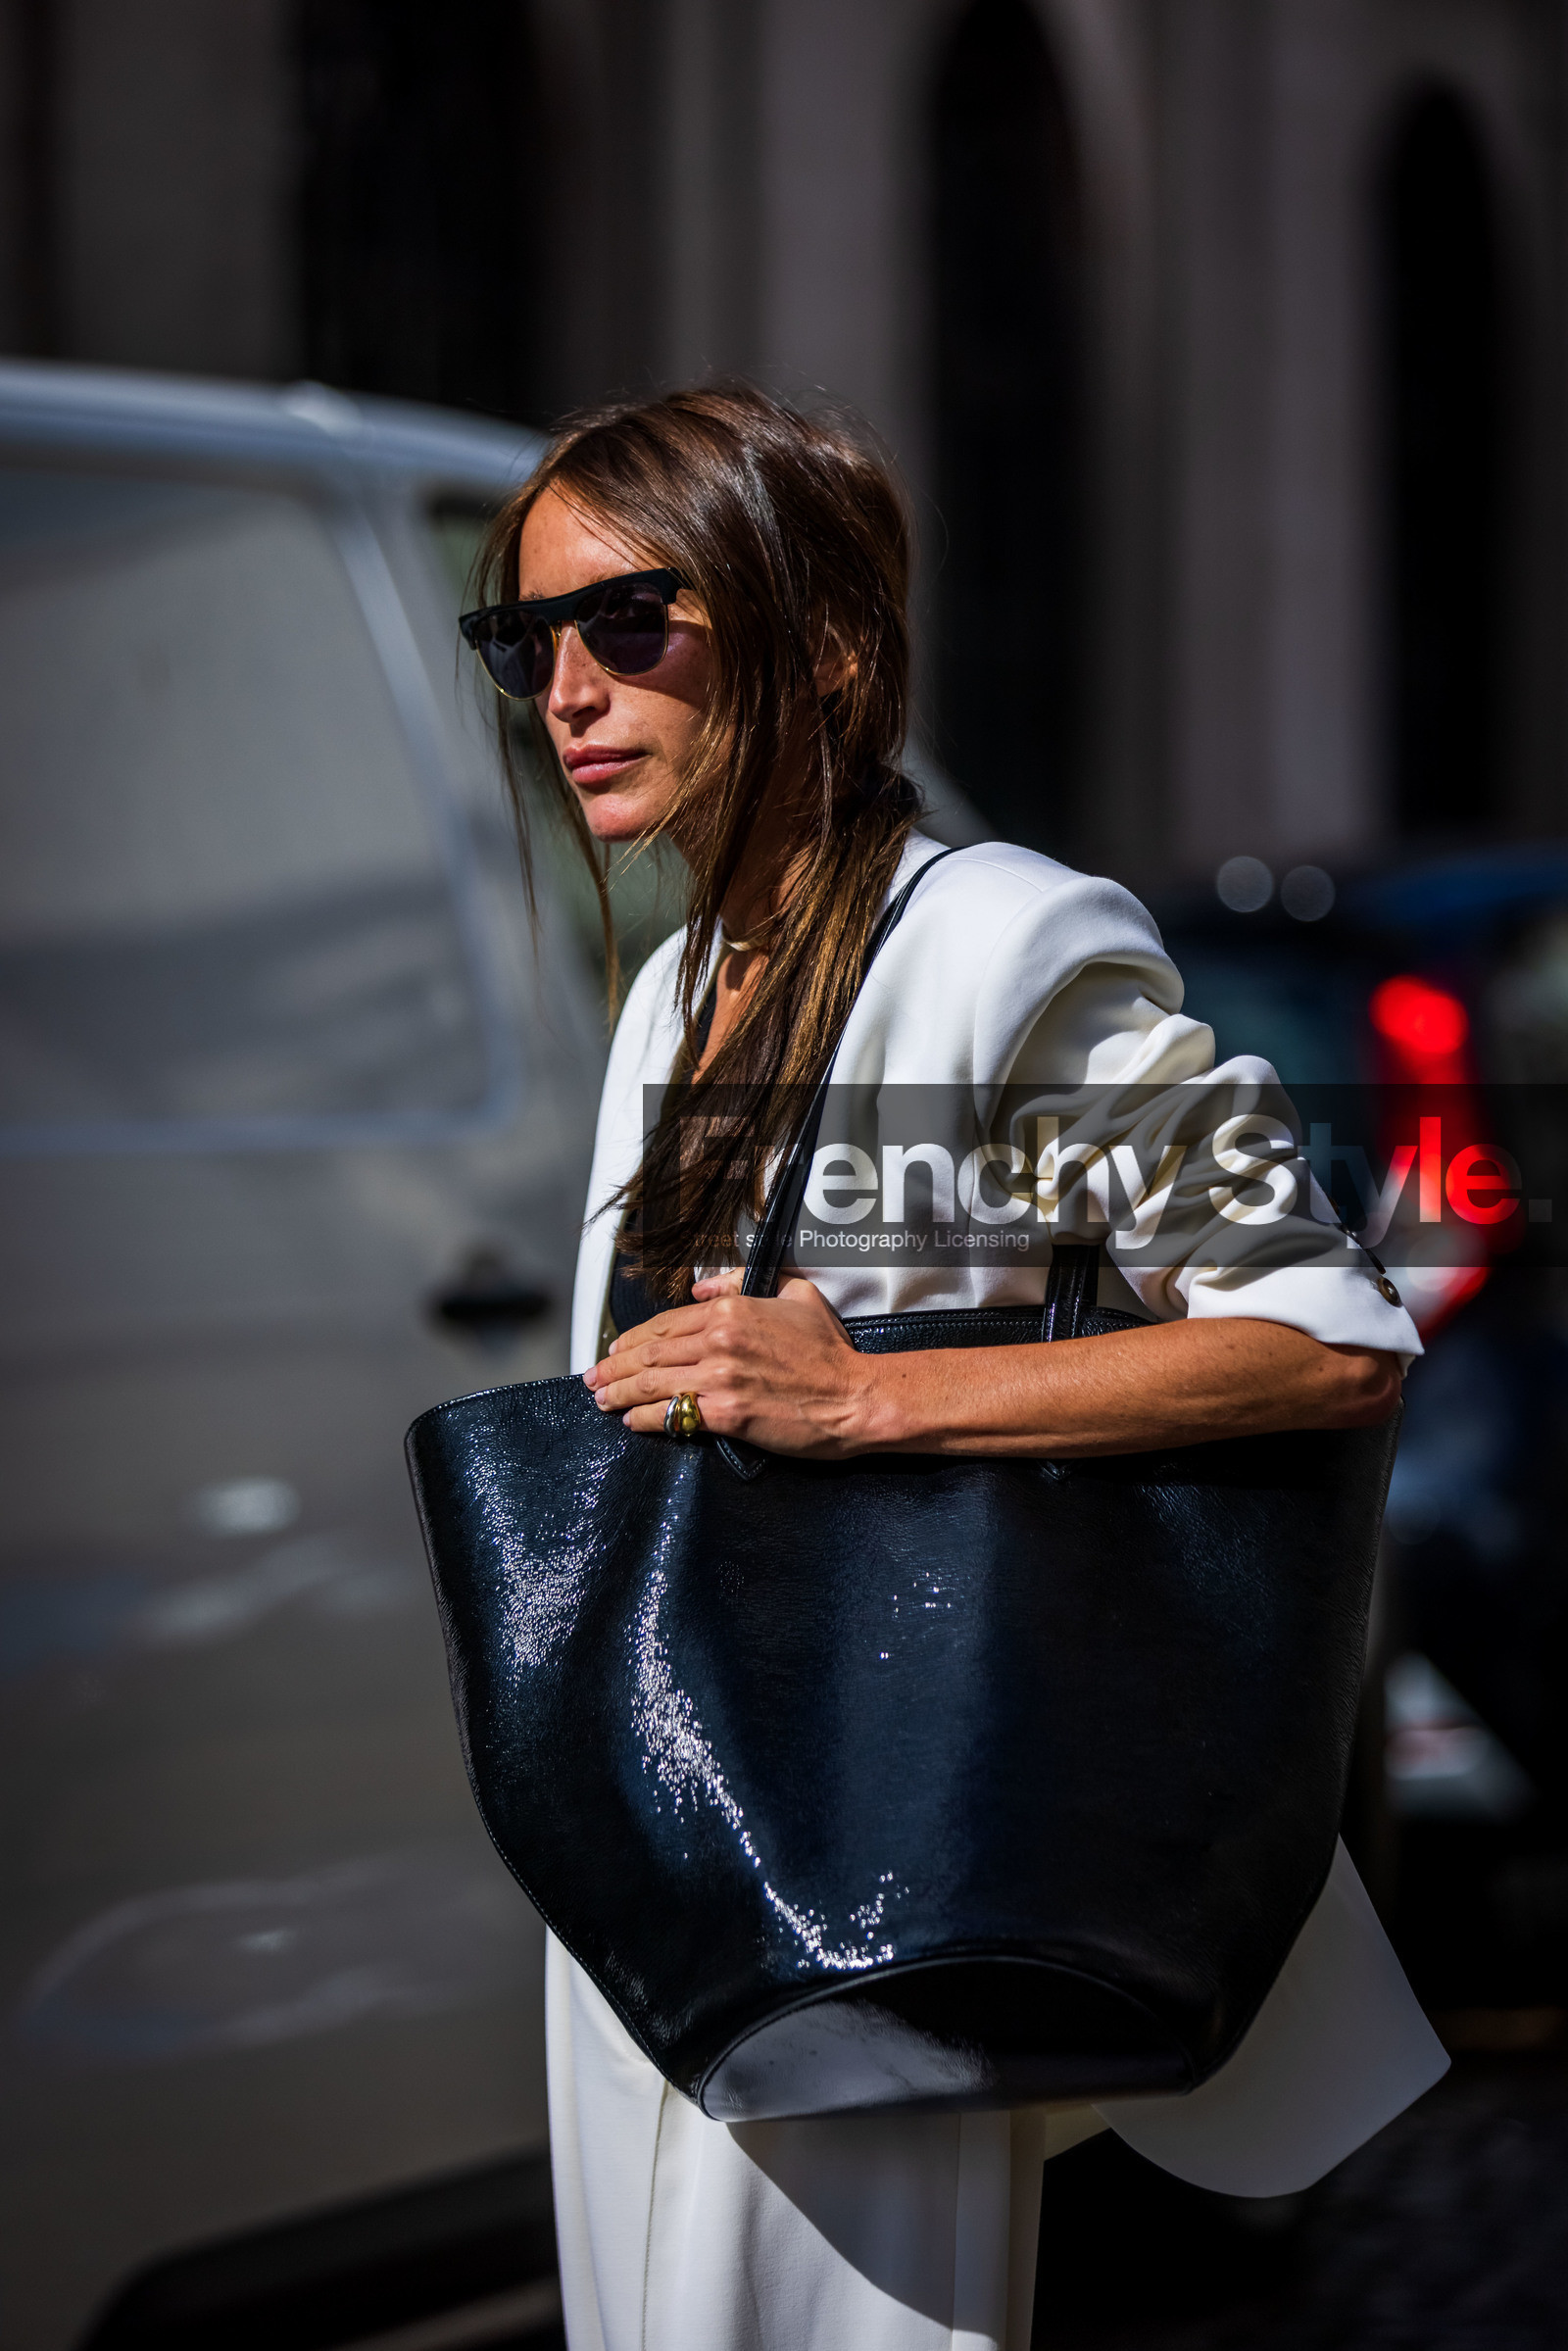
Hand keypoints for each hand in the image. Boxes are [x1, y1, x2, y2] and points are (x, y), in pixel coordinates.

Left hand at [583, 1269, 878, 1454]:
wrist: (855, 1397)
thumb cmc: (831, 1353)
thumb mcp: (795, 1294)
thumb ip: (744, 1282)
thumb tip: (704, 1288)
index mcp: (731, 1310)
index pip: (666, 1323)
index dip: (633, 1338)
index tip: (616, 1347)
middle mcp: (719, 1340)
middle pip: (649, 1353)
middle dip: (613, 1366)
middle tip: (594, 1376)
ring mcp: (720, 1377)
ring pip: (651, 1383)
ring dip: (618, 1393)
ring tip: (601, 1399)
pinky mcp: (726, 1414)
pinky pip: (671, 1415)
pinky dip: (644, 1418)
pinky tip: (630, 1421)